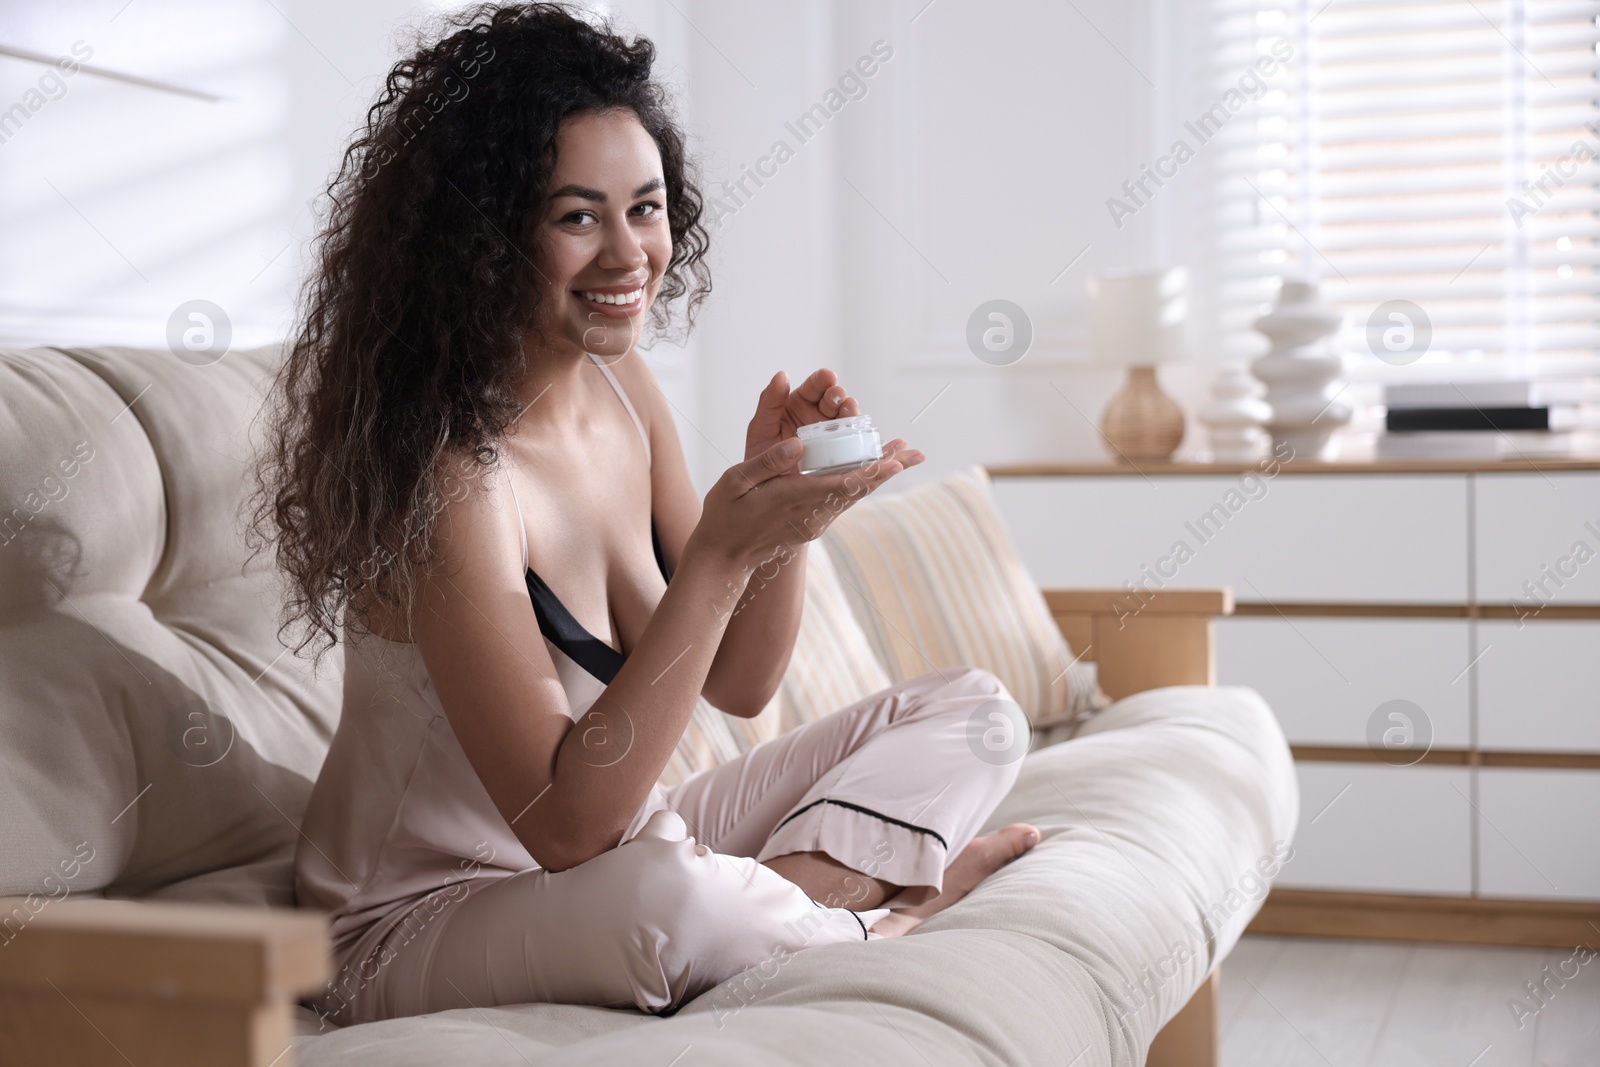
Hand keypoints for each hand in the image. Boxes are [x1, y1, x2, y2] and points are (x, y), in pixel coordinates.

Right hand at [690, 434, 923, 572]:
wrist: (724, 558)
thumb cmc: (724, 515)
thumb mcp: (735, 481)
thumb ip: (768, 462)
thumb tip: (798, 444)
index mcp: (794, 499)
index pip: (842, 483)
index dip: (872, 471)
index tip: (898, 460)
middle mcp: (811, 514)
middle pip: (858, 489)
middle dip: (889, 469)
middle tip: (917, 453)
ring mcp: (815, 522)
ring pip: (854, 495)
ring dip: (879, 475)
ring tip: (903, 455)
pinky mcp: (813, 524)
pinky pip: (844, 500)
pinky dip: (861, 483)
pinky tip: (872, 470)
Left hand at [745, 368, 860, 460]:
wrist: (765, 489)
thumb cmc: (760, 455)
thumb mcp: (762, 426)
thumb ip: (770, 401)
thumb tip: (781, 375)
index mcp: (799, 404)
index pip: (814, 387)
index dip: (822, 380)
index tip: (827, 377)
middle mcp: (817, 417)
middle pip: (834, 400)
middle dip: (838, 395)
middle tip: (838, 397)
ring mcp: (830, 435)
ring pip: (846, 419)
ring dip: (850, 412)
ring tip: (850, 410)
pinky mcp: (839, 454)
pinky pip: (851, 443)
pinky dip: (857, 436)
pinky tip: (858, 433)